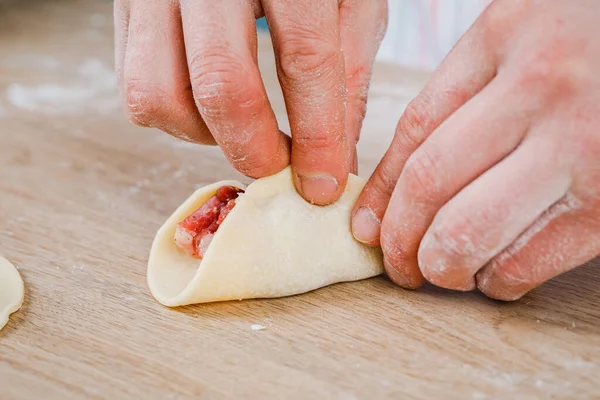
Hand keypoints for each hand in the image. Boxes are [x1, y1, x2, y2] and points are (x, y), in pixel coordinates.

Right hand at [114, 0, 386, 204]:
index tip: (322, 185)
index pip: (304, 57)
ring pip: (156, 93)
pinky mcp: (126, 6)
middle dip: (254, 149)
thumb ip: (347, 75)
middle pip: (220, 84)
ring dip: (204, 135)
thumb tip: (334, 161)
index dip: (317, 135)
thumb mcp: (349, 2)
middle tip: (279, 167)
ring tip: (241, 128)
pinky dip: (175, 116)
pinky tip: (210, 106)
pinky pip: (134, 85)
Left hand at [351, 0, 599, 300]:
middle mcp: (541, 87)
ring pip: (469, 229)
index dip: (381, 189)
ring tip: (438, 271)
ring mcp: (581, 144)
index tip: (367, 224)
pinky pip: (530, 258)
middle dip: (400, 238)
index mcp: (507, 35)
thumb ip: (473, 87)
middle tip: (397, 262)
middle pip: (430, 182)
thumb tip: (405, 176)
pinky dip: (497, 279)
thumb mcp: (528, 33)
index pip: (416, 128)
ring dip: (441, 266)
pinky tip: (491, 275)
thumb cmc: (595, 40)